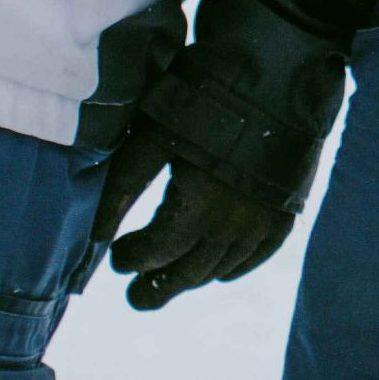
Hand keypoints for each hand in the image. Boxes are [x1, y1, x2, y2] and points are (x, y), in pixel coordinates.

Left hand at [92, 123, 295, 310]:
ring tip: (167, 277)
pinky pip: (252, 259)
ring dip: (188, 277)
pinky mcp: (283, 218)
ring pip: (217, 270)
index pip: (154, 253)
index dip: (130, 258)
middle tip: (134, 298)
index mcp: (196, 209)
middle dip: (155, 288)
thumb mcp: (152, 140)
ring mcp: (260, 226)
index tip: (116, 255)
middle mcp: (231, 227)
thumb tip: (96, 237)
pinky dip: (229, 268)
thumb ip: (123, 190)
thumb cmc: (204, 104)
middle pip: (185, 274)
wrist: (277, 81)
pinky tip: (213, 269)